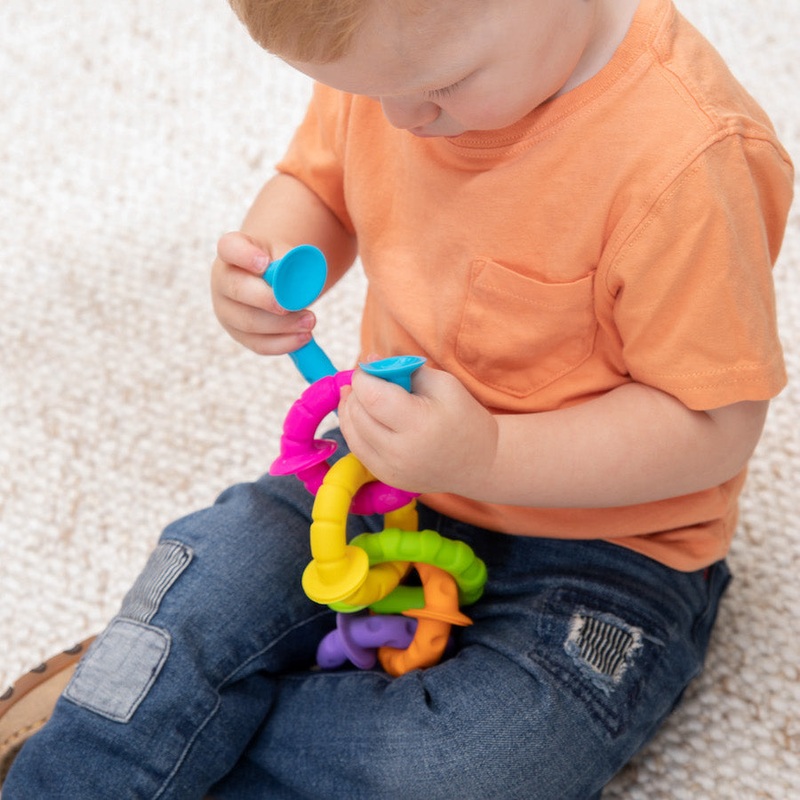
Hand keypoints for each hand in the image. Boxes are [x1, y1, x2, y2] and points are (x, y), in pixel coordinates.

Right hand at [210, 231, 316, 354]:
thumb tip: (303, 281)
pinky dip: (283, 343)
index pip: (230, 248)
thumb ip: (294, 263)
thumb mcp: (288, 254)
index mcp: (232, 251)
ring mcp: (227, 310)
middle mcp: (222, 280)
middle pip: (238, 290)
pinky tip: (303, 338)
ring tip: (310, 321)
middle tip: (293, 304)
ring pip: (249, 322)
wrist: (274, 280)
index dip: (245, 256)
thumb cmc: (280, 263)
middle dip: (267, 299)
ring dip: (282, 325)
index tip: (265, 263)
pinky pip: (259, 343)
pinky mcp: (239, 334)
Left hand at [338, 366, 498, 496]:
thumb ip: (403, 369)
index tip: (370, 367)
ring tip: (362, 394)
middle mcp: (400, 452)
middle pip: (358, 414)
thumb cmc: (463, 416)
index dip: (363, 377)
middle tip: (368, 380)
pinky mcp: (387, 478)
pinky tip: (365, 415)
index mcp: (419, 425)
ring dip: (350, 409)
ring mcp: (391, 470)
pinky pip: (358, 449)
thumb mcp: (443, 383)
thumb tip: (369, 360)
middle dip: (357, 391)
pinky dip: (356, 428)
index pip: (372, 396)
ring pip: (351, 433)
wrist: (480, 462)